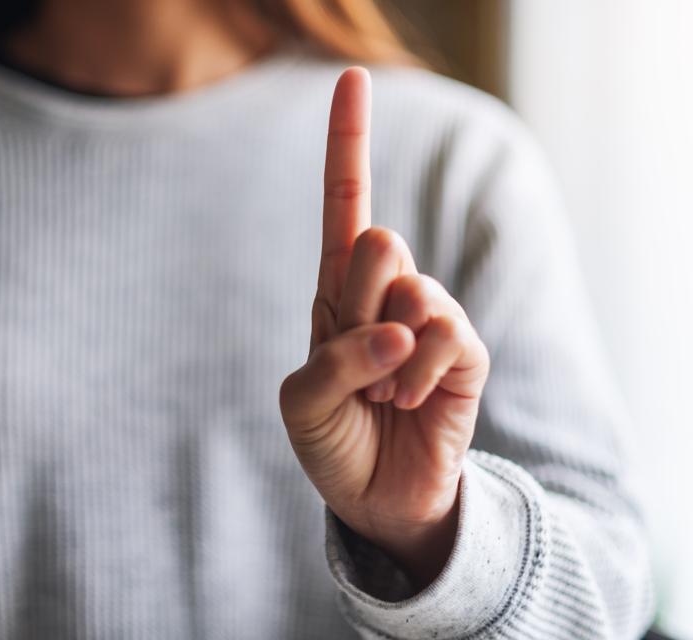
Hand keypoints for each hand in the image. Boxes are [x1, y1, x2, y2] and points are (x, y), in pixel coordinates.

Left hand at [278, 68, 489, 589]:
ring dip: (386, 352)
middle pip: (375, 240)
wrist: (373, 498)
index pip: (344, 203)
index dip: (349, 143)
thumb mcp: (302, 401)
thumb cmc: (331, 440)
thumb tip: (398, 328)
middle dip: (356, 302)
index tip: (354, 77)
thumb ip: (336, 357)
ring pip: (412, 287)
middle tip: (356, 354)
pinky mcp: (463, 352)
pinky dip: (416, 373)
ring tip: (382, 393)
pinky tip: (409, 400)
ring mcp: (428, 318)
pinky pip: (444, 332)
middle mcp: (384, 293)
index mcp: (337, 291)